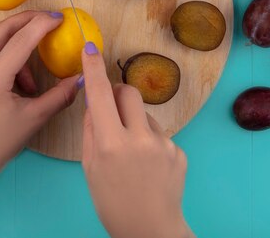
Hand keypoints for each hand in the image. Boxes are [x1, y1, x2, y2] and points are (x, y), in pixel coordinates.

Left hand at [0, 10, 80, 190]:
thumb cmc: (1, 144)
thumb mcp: (35, 118)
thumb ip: (60, 95)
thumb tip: (82, 78)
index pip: (19, 41)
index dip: (41, 25)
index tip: (58, 18)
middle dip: (24, 21)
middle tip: (46, 19)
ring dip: (13, 51)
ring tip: (30, 82)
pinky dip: (0, 64)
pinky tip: (10, 88)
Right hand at [80, 42, 193, 237]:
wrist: (150, 230)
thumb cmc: (113, 203)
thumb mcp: (90, 168)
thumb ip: (91, 131)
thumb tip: (94, 102)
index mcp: (111, 144)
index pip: (100, 94)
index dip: (93, 69)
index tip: (90, 50)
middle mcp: (139, 139)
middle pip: (129, 92)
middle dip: (118, 94)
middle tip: (112, 111)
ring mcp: (163, 144)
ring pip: (145, 115)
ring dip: (135, 123)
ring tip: (132, 155)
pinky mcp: (179, 151)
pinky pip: (160, 134)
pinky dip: (150, 142)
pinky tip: (149, 167)